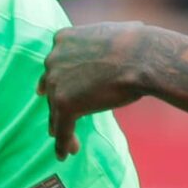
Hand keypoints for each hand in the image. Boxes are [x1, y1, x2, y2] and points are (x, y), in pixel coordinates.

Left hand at [38, 22, 145, 159]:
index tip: (44, 91)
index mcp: (62, 39)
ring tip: (69, 146)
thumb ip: (101, 41)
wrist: (143, 56)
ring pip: (55, 110)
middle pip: (52, 88)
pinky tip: (64, 154)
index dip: (55, 81)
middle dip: (57, 104)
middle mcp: (52, 59)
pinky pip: (61, 127)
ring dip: (61, 127)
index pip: (55, 65)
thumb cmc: (139, 44)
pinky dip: (62, 142)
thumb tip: (123, 33)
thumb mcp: (112, 33)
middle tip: (59, 118)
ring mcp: (56, 82)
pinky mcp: (64, 103)